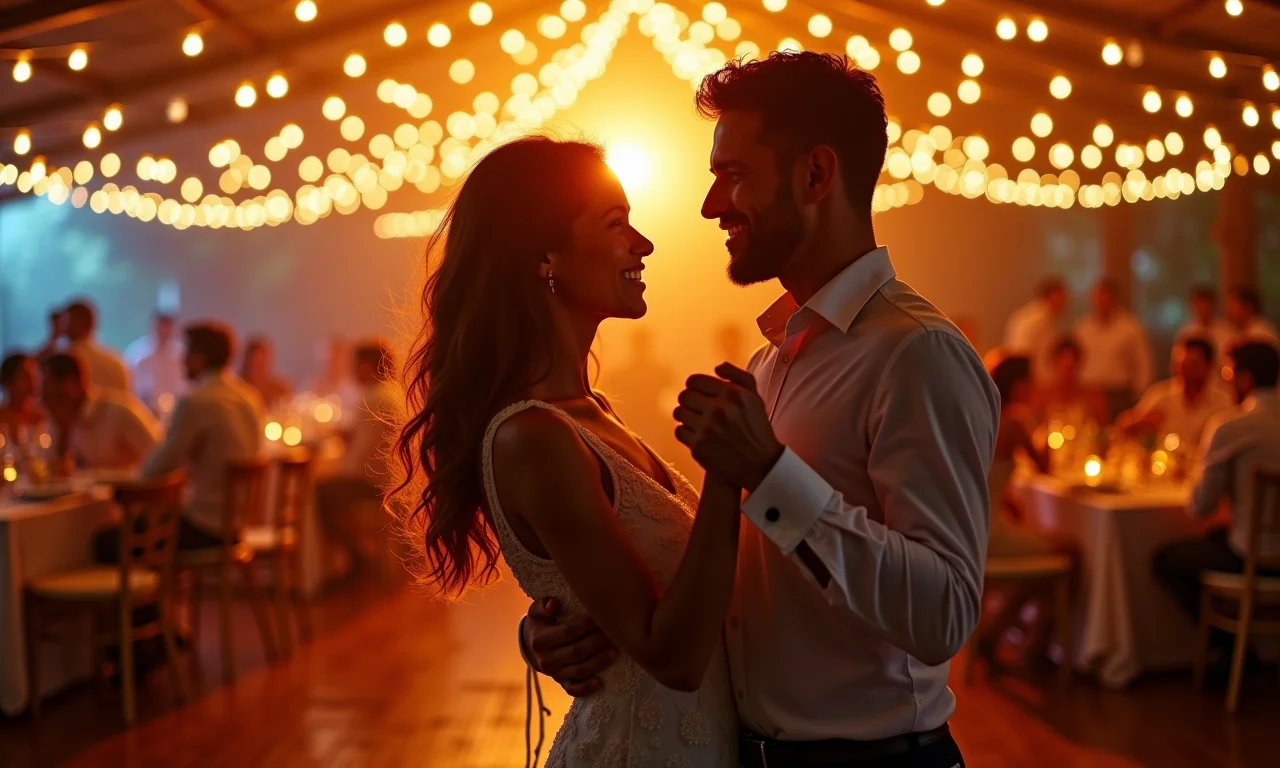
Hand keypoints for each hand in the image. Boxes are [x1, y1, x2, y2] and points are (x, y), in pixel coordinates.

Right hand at [523, 597, 616, 695]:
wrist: (532, 645)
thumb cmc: (541, 623)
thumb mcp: (537, 611)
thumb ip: (543, 605)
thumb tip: (554, 604)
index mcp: (540, 640)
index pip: (568, 632)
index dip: (586, 625)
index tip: (602, 616)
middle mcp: (546, 660)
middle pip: (576, 651)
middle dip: (597, 642)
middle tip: (614, 633)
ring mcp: (555, 674)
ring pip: (579, 670)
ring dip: (598, 662)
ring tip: (615, 651)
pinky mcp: (562, 683)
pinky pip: (574, 689)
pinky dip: (587, 688)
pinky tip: (601, 682)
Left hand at [673, 363, 782, 491]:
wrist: (760, 464)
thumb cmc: (756, 428)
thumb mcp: (754, 398)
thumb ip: (738, 376)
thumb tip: (716, 368)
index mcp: (732, 394)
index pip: (694, 381)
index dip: (694, 386)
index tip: (698, 394)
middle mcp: (719, 410)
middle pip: (684, 396)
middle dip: (689, 402)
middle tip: (696, 409)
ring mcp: (707, 429)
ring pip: (679, 413)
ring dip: (686, 417)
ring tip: (697, 422)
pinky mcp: (698, 447)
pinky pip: (679, 431)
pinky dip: (686, 433)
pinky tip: (698, 436)